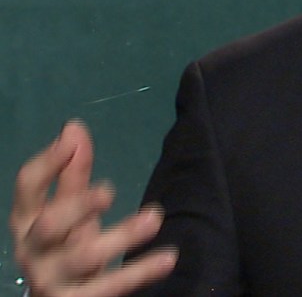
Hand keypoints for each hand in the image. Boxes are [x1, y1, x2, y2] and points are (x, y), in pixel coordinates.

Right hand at [9, 120, 176, 296]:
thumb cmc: (64, 247)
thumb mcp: (68, 211)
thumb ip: (72, 174)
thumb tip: (74, 128)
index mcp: (27, 221)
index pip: (27, 188)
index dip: (47, 164)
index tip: (70, 141)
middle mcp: (33, 251)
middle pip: (49, 225)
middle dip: (78, 206)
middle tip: (109, 190)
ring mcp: (52, 280)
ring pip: (84, 257)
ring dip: (122, 236)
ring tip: (155, 217)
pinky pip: (110, 287)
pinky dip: (141, 272)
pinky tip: (168, 257)